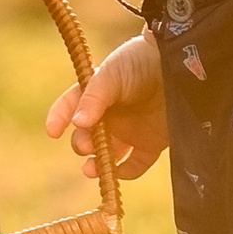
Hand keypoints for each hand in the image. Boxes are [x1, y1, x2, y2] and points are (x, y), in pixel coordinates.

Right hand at [43, 31, 168, 181]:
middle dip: (82, 143)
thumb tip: (77, 123)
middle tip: (87, 145)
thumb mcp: (113, 74)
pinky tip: (118, 172)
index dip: (58, 118)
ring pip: (107, 155)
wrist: (180, 62)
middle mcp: (110, 114)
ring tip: (92, 170)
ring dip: (98, 165)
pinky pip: (135, 165)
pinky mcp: (151, 143)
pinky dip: (126, 172)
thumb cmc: (141, 61)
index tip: (52, 132)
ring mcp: (130, 130)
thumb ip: (95, 98)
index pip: (71, 107)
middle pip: (88, 136)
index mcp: (96, 94)